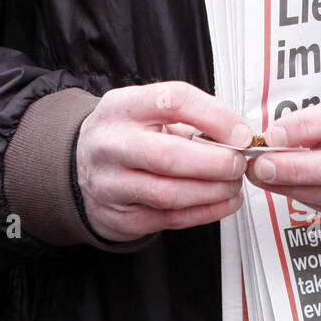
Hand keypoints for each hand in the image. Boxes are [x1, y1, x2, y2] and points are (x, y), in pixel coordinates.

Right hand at [76, 81, 250, 243]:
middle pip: (170, 155)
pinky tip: (224, 202)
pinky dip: (206, 212)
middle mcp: (112, 144)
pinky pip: (171, 219)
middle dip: (216, 162)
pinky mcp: (121, 216)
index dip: (216, 117)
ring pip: (171, 193)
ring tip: (233, 183)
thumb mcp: (147, 111)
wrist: (80, 165)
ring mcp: (111, 184)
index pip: (174, 101)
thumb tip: (238, 136)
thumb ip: (189, 118)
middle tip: (239, 163)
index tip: (240, 132)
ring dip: (214, 191)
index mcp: (123, 107)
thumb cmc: (126, 135)